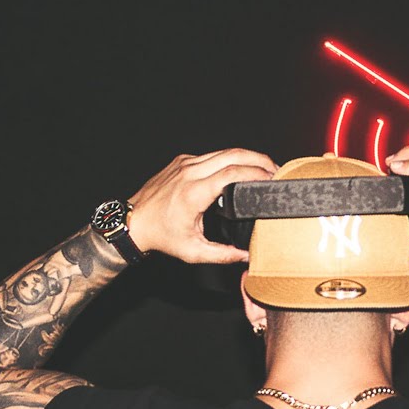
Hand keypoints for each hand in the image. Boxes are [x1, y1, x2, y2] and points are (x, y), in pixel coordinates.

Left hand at [126, 149, 278, 263]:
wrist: (133, 222)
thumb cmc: (160, 235)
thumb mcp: (194, 252)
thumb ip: (223, 255)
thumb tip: (247, 256)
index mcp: (194, 193)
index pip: (233, 173)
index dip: (256, 172)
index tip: (272, 178)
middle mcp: (189, 173)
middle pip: (233, 154)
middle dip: (259, 158)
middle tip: (276, 167)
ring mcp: (185, 164)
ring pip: (223, 151)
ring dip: (246, 157)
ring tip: (263, 167)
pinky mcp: (182, 161)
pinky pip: (211, 155)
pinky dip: (229, 159)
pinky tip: (239, 168)